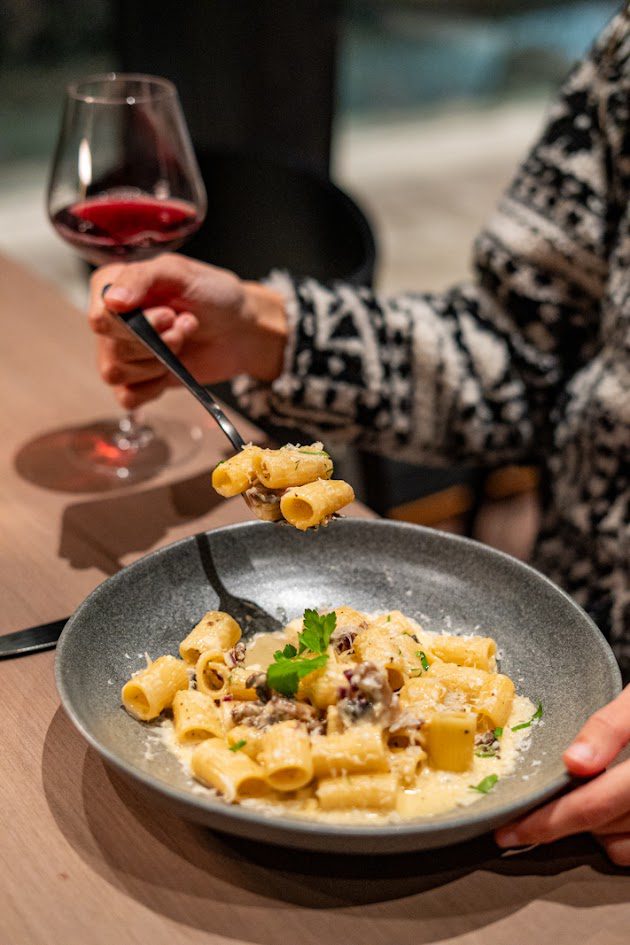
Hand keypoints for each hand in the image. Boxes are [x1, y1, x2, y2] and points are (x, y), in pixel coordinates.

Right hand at [88, 254, 287, 409]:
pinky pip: (126, 398)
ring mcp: (123, 353)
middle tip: (185, 325)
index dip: (135, 325)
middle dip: (157, 343)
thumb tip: (112, 301)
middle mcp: (111, 321)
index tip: (169, 314)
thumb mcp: (179, 272)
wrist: (242, 328)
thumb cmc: (212, 294)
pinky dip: (152, 388)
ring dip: (158, 362)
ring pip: (116, 374)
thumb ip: (141, 278)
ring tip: (182, 340)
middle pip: (112, 350)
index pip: (99, 318)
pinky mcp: (139, 381)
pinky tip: (173, 368)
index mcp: (111, 288)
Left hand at [495, 684, 629, 865]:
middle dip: (560, 818)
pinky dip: (616, 838)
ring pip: (617, 845)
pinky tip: (609, 810)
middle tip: (525, 816)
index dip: (546, 822)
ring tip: (581, 793)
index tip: (508, 831)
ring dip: (592, 828)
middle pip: (601, 826)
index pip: (594, 804)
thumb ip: (608, 727)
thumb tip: (573, 761)